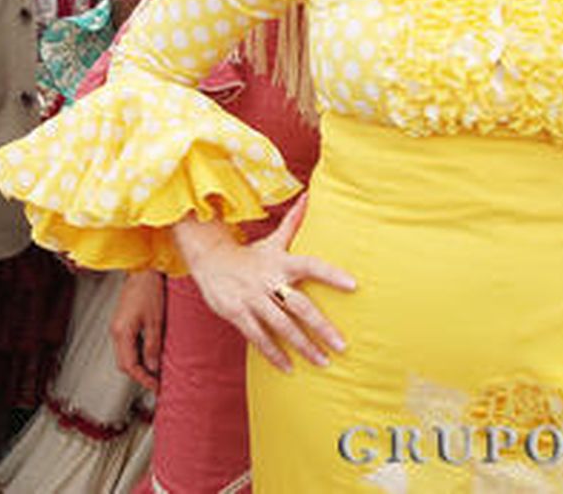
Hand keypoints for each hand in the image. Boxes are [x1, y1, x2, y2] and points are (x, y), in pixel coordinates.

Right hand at [110, 270, 164, 390]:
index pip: (130, 366)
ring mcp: (116, 326)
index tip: (156, 387)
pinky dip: (136, 355)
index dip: (143, 379)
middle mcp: (115, 331)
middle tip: (156, 382)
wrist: (142, 269)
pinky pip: (125, 345)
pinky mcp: (120, 322)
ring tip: (154, 371)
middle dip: (139, 376)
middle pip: (123, 364)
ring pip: (123, 355)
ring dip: (137, 366)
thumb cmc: (149, 290)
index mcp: (122, 332)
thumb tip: (153, 367)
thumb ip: (153, 346)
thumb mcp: (155, 321)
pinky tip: (148, 355)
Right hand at [174, 194, 354, 372]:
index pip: (310, 265)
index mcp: (280, 262)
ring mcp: (251, 299)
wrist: (209, 259)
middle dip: (321, 327)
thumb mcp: (272, 239)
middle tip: (342, 346)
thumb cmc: (250, 254)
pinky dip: (274, 354)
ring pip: (280, 326)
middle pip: (298, 305)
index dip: (331, 274)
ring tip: (323, 362)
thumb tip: (310, 195)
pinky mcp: (236, 313)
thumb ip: (294, 222)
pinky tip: (290, 368)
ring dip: (303, 346)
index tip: (354, 285)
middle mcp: (267, 281)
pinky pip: (258, 337)